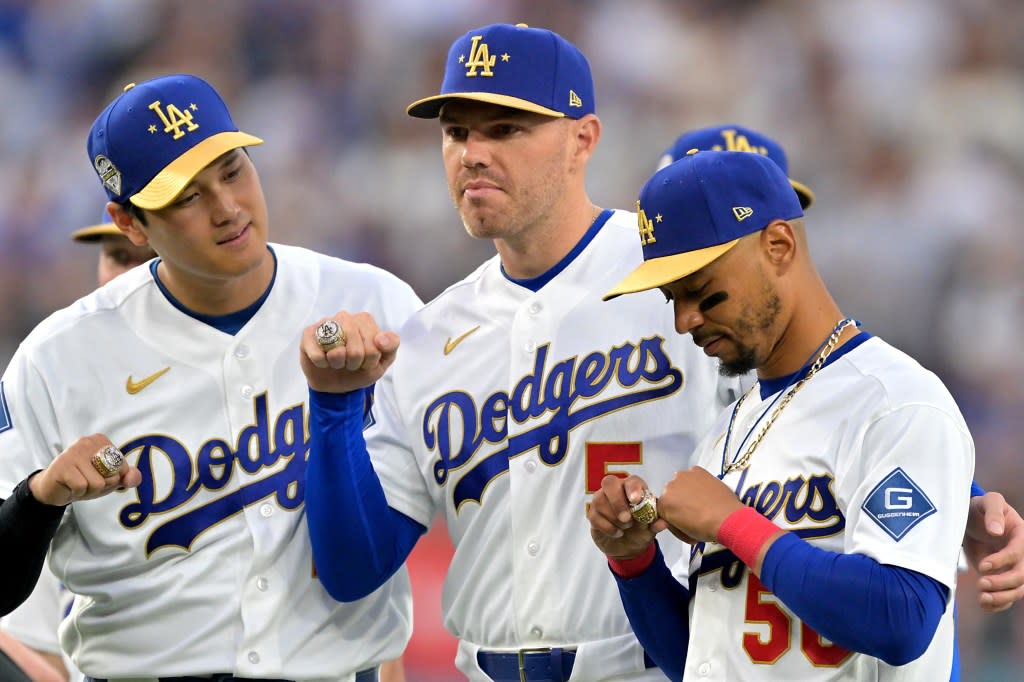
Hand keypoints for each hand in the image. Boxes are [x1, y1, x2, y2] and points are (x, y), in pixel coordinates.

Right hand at [28, 434, 140, 506]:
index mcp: (101, 441)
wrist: (53, 490)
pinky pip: (82, 487)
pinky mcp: (62, 465)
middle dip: (102, 486)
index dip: (113, 479)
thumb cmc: (83, 481)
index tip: (97, 476)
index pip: (122, 467)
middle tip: (87, 483)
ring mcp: (73, 452)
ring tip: (78, 485)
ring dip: (89, 491)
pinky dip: (78, 493)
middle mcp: (87, 441)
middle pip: (112, 474)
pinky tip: (70, 486)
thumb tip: (133, 478)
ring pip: (98, 483)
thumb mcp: (109, 479)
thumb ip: (127, 477)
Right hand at [300, 311, 399, 392]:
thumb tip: (381, 339)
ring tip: (337, 362)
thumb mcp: (382, 361)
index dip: (371, 359)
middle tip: (351, 363)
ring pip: (337, 350)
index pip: (375, 341)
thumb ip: (390, 346)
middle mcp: (345, 317)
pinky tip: (323, 361)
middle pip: (356, 346)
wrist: (336, 384)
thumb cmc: (360, 369)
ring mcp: (325, 324)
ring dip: (339, 363)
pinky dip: (322, 364)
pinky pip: (318, 355)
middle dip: (355, 363)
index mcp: (365, 320)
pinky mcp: (308, 335)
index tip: (367, 362)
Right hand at [588, 474, 668, 558]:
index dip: (633, 488)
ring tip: (625, 528)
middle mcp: (615, 490)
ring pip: (599, 500)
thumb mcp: (651, 528)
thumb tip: (663, 523)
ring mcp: (602, 500)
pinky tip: (617, 533)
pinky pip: (594, 515)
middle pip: (609, 483)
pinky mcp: (593, 514)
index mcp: (633, 488)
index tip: (636, 500)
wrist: (629, 547)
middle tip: (627, 519)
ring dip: (612, 516)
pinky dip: (606, 527)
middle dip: (617, 501)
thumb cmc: (641, 530)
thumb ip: (656, 524)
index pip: (631, 480)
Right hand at [658, 466, 743, 543]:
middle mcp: (669, 486)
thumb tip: (674, 520)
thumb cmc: (706, 528)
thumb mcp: (684, 533)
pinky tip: (706, 492)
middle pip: (671, 495)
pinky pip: (693, 476)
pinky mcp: (697, 470)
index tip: (681, 521)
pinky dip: (697, 482)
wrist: (727, 518)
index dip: (672, 517)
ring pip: (681, 484)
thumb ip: (673, 523)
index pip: (662, 509)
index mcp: (663, 504)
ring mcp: (683, 476)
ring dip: (687, 491)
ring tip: (701, 502)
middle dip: (679, 502)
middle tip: (692, 512)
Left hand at [964, 491, 1023, 612]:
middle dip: (1003, 583)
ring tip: (982, 599)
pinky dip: (998, 604)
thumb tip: (996, 530)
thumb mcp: (988, 501)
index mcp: (1022, 535)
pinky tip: (984, 605)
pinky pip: (1007, 596)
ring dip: (1002, 598)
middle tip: (981, 584)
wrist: (973, 518)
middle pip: (1021, 576)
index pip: (1018, 553)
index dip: (1002, 561)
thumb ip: (993, 512)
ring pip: (1017, 590)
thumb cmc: (981, 507)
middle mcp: (1022, 554)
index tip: (982, 565)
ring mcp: (1013, 568)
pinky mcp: (1002, 577)